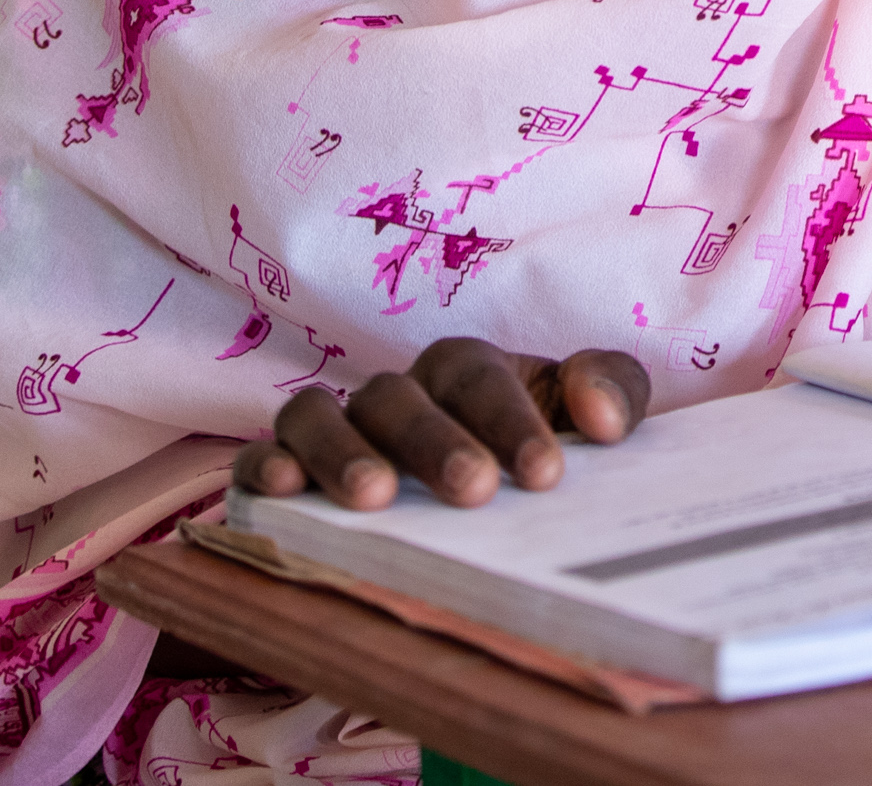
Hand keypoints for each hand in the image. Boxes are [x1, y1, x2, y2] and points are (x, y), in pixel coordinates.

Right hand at [230, 337, 650, 510]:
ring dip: (343, 453)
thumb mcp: (583, 415)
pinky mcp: (283, 467)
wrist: (486, 491)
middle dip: (435, 442)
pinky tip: (284, 492)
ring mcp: (333, 428)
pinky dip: (265, 468)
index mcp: (464, 371)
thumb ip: (611, 392)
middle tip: (474, 492)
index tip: (547, 473)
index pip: (479, 379)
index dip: (512, 420)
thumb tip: (603, 419)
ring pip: (318, 416)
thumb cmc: (531, 445)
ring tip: (376, 500)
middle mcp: (393, 394)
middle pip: (399, 399)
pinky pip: (261, 456)